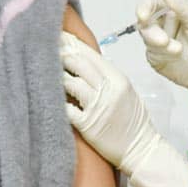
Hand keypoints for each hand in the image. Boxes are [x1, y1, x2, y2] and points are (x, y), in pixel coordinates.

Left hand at [59, 32, 158, 171]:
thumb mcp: (126, 92)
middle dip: (62, 54)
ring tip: (45, 71)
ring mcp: (98, 108)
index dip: (73, 44)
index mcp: (119, 80)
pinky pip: (67, 108)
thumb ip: (108, 77)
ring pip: (71, 83)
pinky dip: (58, 101)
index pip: (92, 55)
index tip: (60, 36)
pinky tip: (49, 96)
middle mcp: (109, 90)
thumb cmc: (133, 122)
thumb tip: (85, 61)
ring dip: (57, 76)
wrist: (142, 150)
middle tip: (47, 48)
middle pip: (79, 64)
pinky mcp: (88, 125)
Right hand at [136, 0, 187, 99]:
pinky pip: (151, 52)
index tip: (143, 15)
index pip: (153, 4)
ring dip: (159, 43)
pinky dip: (162, 54)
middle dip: (153, 32)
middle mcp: (163, 25)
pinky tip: (175, 56)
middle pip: (145, 22)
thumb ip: (180, 5)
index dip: (144, 7)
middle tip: (164, 41)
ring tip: (177, 50)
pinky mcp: (156, 57)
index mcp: (173, 12)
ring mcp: (158, 42)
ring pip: (147, 37)